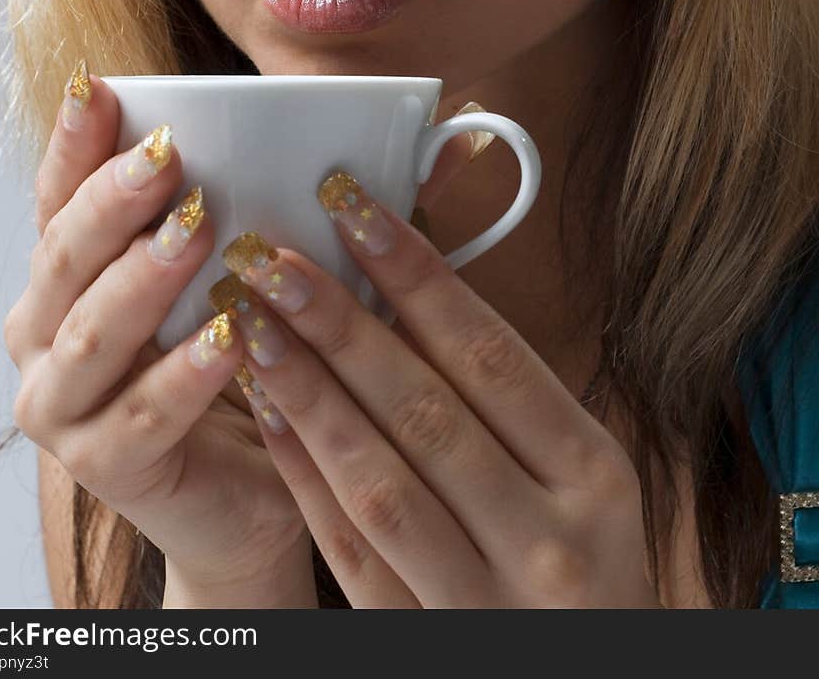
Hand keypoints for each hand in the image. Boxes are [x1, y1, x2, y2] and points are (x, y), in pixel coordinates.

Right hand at [3, 72, 309, 596]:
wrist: (257, 492)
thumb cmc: (263, 360)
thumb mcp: (288, 268)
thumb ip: (340, 201)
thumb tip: (451, 142)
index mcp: (76, 268)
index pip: (61, 192)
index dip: (76, 139)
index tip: (103, 85)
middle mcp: (47, 330)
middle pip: (64, 252)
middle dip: (115, 200)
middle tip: (170, 159)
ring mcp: (65, 403)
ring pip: (91, 332)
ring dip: (144, 277)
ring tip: (198, 231)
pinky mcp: (104, 467)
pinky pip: (139, 416)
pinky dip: (184, 374)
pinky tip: (229, 336)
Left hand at [217, 164, 662, 608]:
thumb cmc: (582, 559)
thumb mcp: (584, 475)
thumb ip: (511, 389)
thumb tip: (411, 276)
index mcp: (594, 474)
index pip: (490, 354)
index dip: (416, 275)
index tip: (353, 209)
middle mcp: (547, 538)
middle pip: (425, 410)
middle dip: (339, 324)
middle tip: (271, 255)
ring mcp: (483, 600)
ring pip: (378, 480)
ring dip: (307, 392)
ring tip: (250, 320)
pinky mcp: (421, 640)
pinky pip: (350, 550)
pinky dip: (303, 475)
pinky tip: (264, 409)